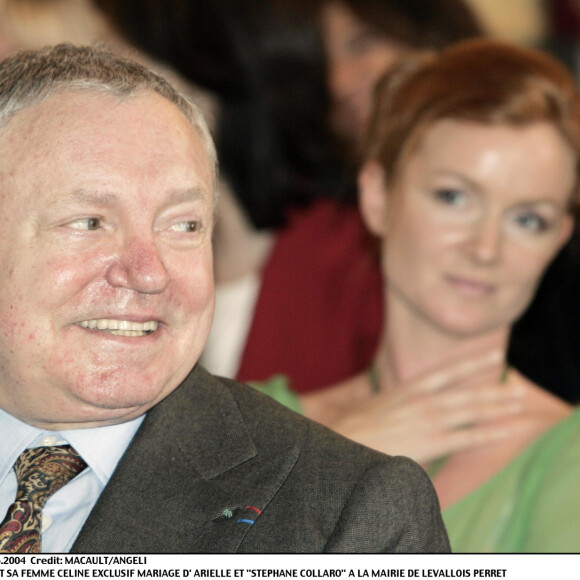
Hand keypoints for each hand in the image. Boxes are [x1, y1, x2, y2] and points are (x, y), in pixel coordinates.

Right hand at [303, 351, 524, 464]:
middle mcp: (421, 400)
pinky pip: (467, 437)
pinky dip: (490, 433)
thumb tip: (388, 395)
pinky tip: (507, 430)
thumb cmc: (351, 426)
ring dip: (497, 405)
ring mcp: (427, 419)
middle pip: (465, 389)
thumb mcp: (369, 403)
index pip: (446, 372)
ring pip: (471, 409)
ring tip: (518, 402)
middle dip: (493, 387)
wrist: (341, 440)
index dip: (472, 363)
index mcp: (408, 389)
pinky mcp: (428, 441)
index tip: (493, 356)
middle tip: (517, 385)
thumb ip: (386, 398)